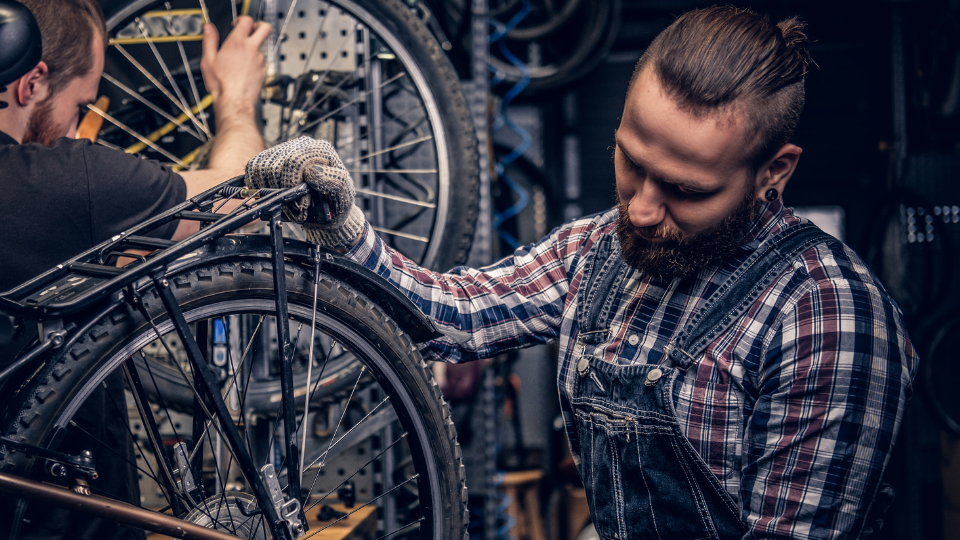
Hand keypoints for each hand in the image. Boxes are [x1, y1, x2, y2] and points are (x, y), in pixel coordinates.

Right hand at [200, 16, 271, 114]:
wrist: (235, 102)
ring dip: (253, 48)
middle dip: (258, 26)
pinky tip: (244, 70)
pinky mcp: (264, 71)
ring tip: (240, 59)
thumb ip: (209, 40)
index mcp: (237, 43)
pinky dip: (254, 62)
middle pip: (265, 28)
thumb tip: (208, 28)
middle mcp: (252, 49)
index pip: (247, 21)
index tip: (237, 25)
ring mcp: (260, 60)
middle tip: (250, 31)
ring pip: (261, 47)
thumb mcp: (208, 60)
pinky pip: (261, 61)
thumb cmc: (222, 84)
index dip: (242, 20)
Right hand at [245, 137, 365, 247]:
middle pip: (274, 166)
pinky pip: (252, 169)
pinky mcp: (269, 159)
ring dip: (271, 191)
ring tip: (289, 202)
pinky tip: (275, 194)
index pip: (294, 161)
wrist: (327, 212)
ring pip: (261, 169)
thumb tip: (312, 170)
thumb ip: (335, 181)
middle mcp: (301, 145)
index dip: (292, 185)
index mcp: (321, 150)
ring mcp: (284, 150)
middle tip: (296, 207)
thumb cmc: (337, 202)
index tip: (301, 202)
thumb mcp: (344, 195)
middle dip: (282, 192)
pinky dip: (258, 186)